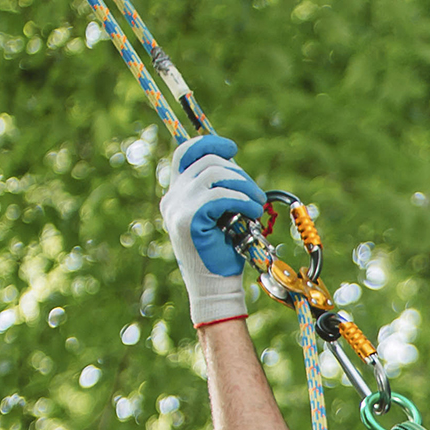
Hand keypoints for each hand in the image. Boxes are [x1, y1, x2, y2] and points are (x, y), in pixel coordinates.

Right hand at [158, 135, 264, 327]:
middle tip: (257, 195)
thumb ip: (221, 190)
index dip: (209, 144)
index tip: (232, 148)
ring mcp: (177, 208)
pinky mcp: (187, 219)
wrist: (215, 286)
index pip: (185, 153)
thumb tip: (235, 164)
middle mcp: (172, 198)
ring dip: (244, 186)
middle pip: (208, 162)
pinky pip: (220, 196)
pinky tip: (252, 213)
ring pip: (215, 175)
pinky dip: (242, 201)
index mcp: (177, 194)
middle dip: (239, 174)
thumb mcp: (221, 214)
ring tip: (257, 205)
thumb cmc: (223, 252)